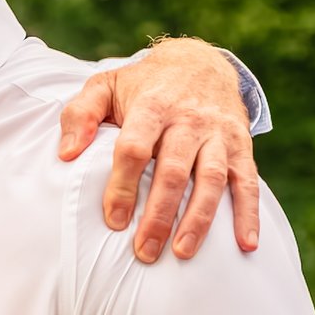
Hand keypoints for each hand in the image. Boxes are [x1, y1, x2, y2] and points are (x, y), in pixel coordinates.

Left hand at [58, 38, 259, 260]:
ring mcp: (218, 134)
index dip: (123, 186)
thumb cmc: (144, 85)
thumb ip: (81, 115)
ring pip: (212, 179)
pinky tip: (245, 245)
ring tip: (182, 253)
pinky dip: (249, 214)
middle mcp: (188, 120)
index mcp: (152, 106)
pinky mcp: (241, 146)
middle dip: (159, 214)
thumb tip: (65, 154)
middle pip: (174, 170)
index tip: (114, 221)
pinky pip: (248, 182)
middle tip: (145, 251)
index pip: (135, 149)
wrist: (201, 62)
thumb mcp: (106, 85)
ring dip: (199, 219)